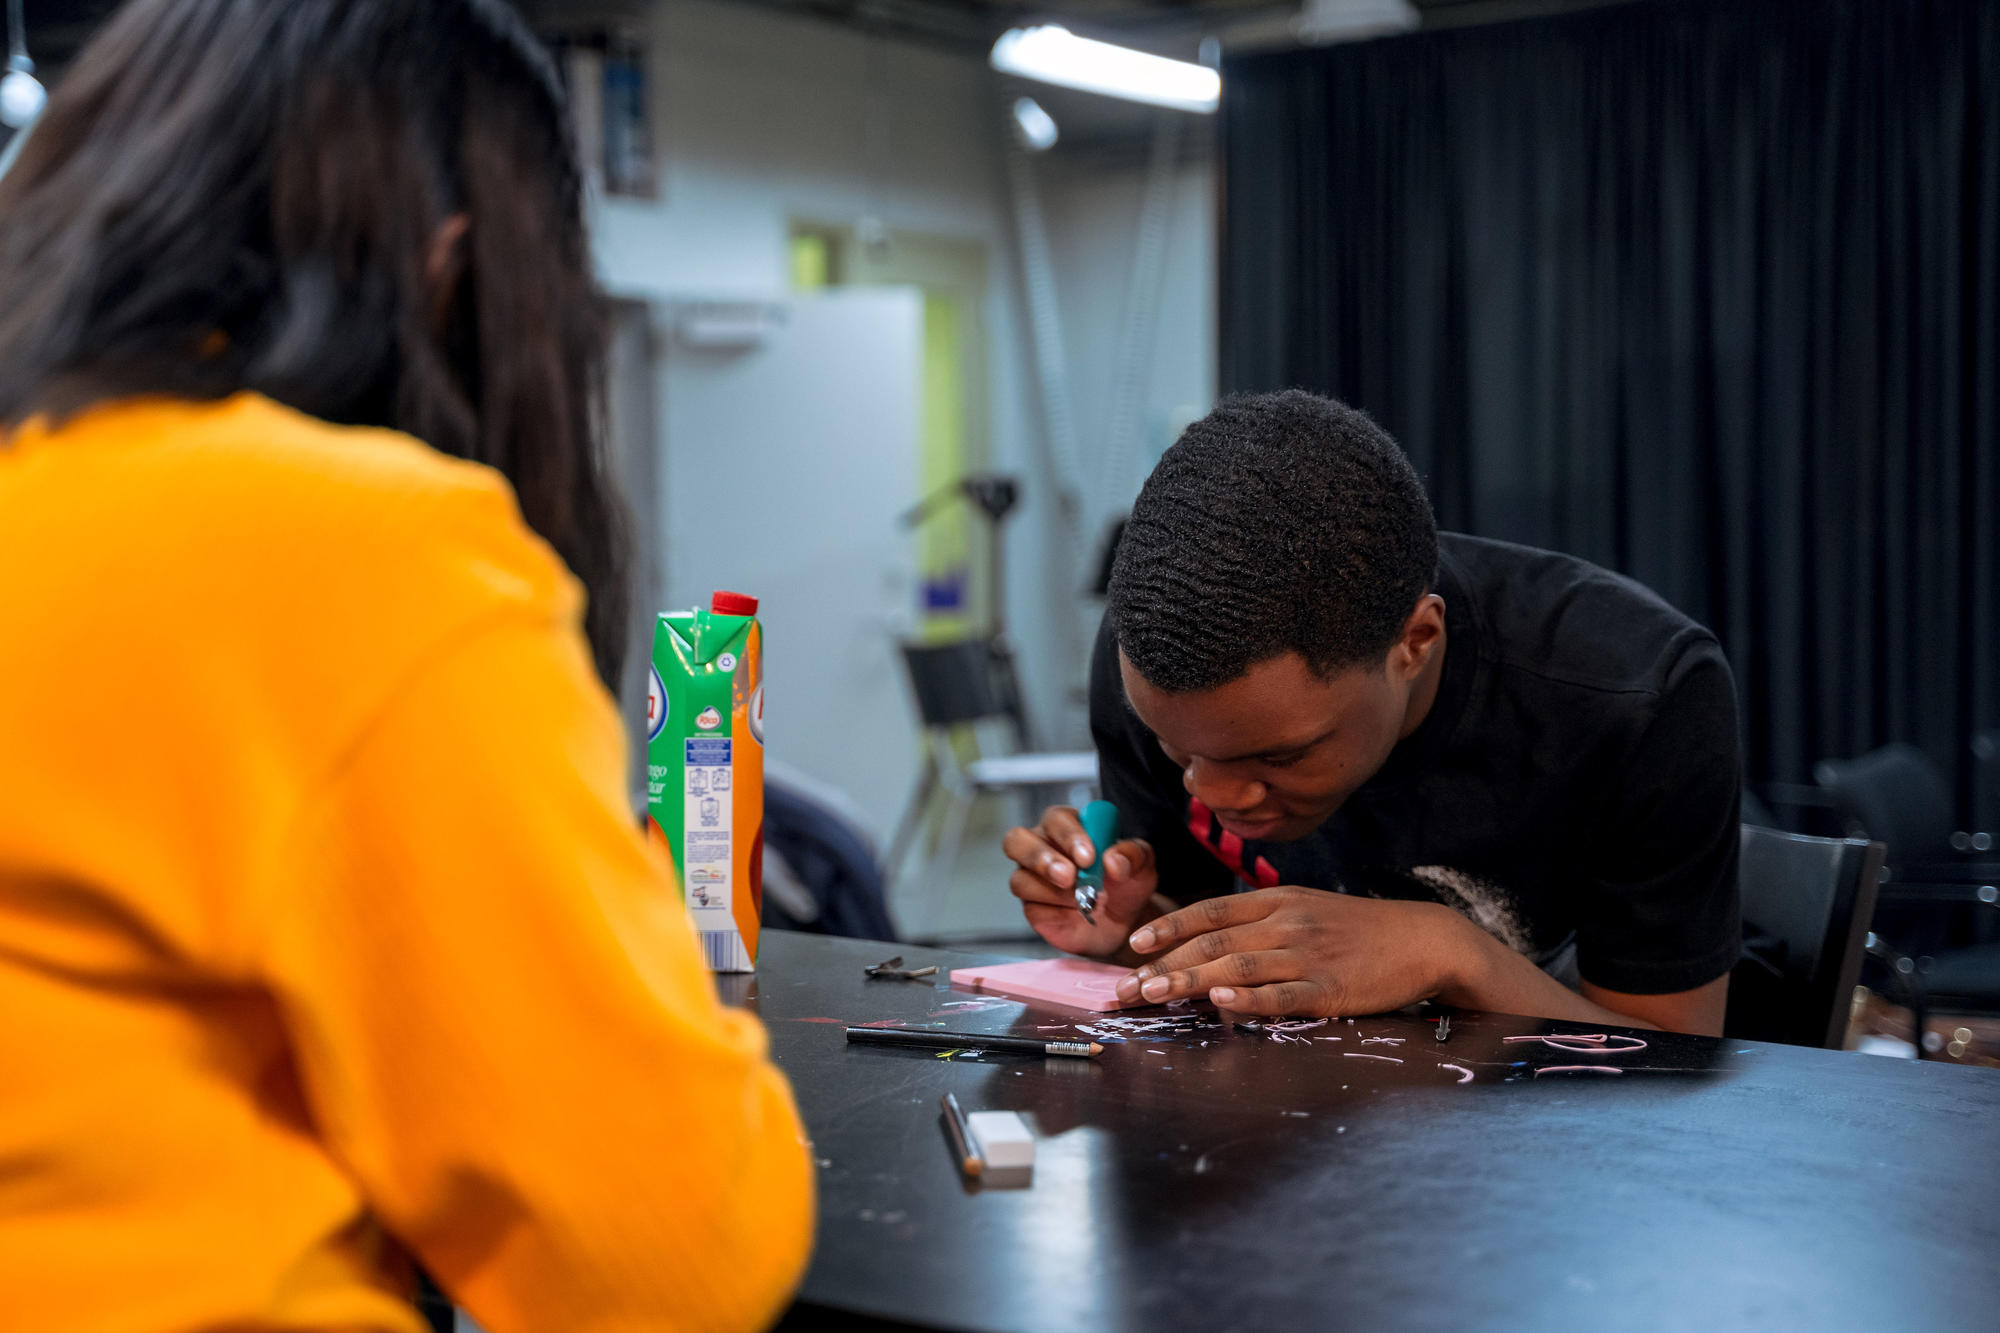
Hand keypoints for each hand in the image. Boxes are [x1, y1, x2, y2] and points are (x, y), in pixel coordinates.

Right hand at [1002, 805, 1159, 958]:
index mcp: (1068, 826)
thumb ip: (1132, 855)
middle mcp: (1042, 847)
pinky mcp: (1032, 908)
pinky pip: (1031, 909)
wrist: (1125, 922)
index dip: (1068, 836)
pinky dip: (1057, 914)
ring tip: (1086, 902)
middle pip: (1016, 841)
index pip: (1056, 819)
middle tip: (1069, 877)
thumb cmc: (1127, 883)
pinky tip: (1078, 916)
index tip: (1089, 857)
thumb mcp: (1141, 866)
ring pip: (1020, 880)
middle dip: (1041, 859)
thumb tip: (1111, 860)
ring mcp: (1032, 879)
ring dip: (1054, 893)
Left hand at [1116, 887, 1471, 1016]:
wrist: (1424, 939)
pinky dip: (1249, 997)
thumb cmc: (1360, 929)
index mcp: (1278, 900)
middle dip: (1164, 964)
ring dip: (1189, 981)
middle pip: (1214, 942)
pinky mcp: (1330, 987)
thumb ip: (1263, 923)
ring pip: (1238, 966)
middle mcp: (1287, 922)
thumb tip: (1214, 947)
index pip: (1211, 912)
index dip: (1170, 927)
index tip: (1135, 944)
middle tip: (1125, 987)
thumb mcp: (1308, 909)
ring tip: (1151, 995)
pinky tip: (1221, 1002)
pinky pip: (1283, 993)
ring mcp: (1308, 954)